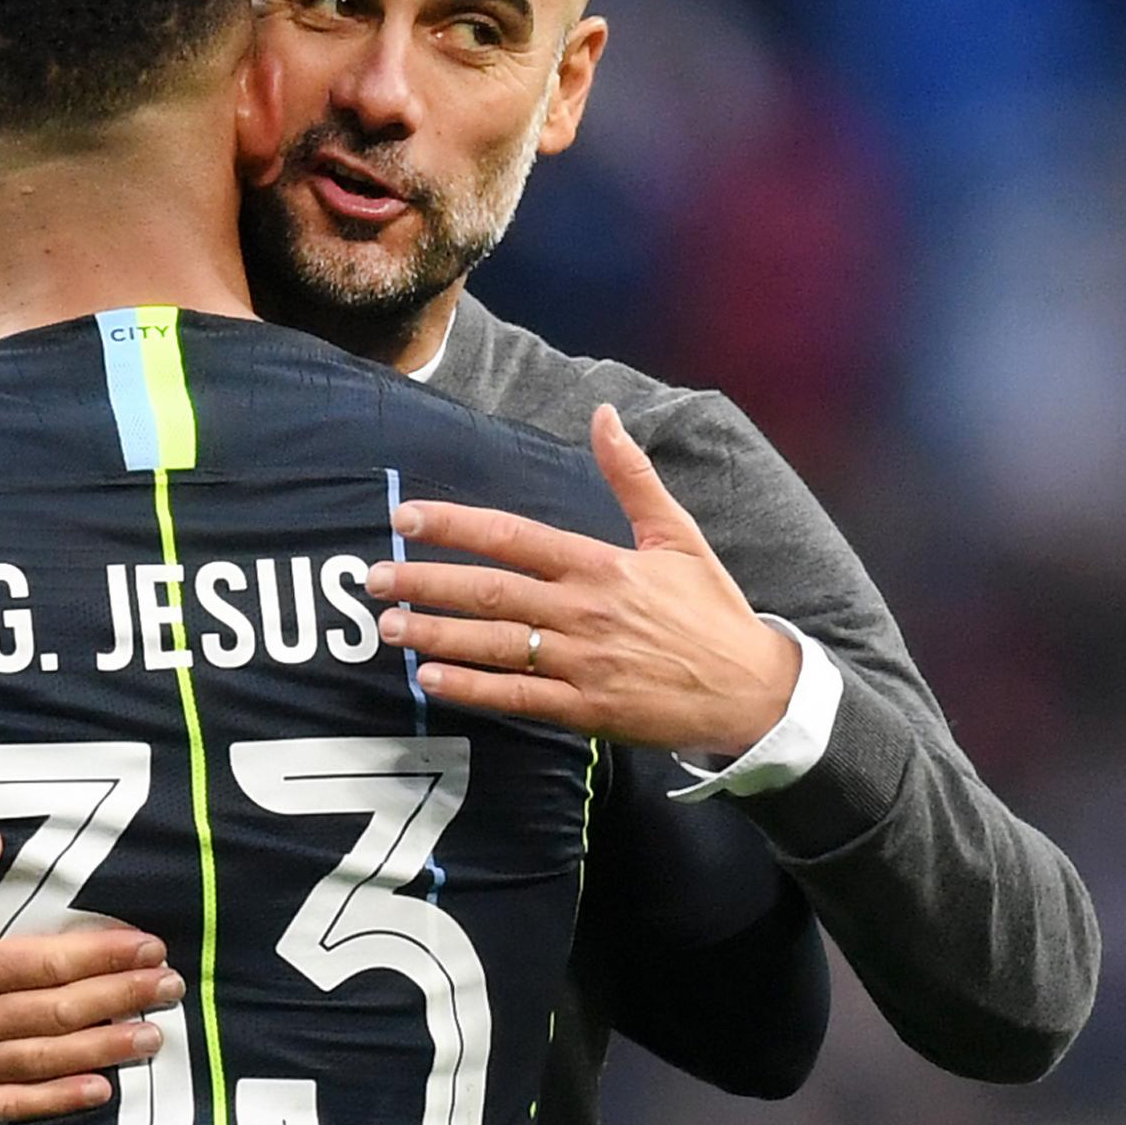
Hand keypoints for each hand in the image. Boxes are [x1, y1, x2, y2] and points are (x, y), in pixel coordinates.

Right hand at [0, 831, 184, 1124]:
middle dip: (121, 997)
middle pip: (58, 1012)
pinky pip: (9, 1108)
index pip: (44, 961)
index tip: (147, 946)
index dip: (102, 955)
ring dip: (105, 1048)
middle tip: (171, 987)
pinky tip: (100, 1092)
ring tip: (154, 1036)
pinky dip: (57, 1102)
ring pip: (45, 1061)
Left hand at [366, 404, 799, 756]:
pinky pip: (517, 696)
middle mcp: (585, 611)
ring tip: (387, 627)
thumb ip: (632, 477)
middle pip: (489, 591)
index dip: (455, 525)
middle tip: (373, 577)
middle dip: (425, 581)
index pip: (513, 536)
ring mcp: (583, 663)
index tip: (406, 517)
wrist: (752, 690)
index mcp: (601, 565)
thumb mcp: (679, 535)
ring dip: (435, 635)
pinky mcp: (586, 709)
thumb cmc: (712, 610)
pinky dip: (471, 688)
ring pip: (494, 645)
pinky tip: (430, 679)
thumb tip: (603, 414)